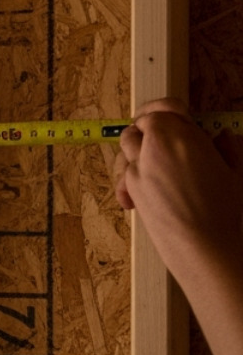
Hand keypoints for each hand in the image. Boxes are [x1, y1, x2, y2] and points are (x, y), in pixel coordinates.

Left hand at [116, 97, 242, 267]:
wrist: (206, 245)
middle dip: (149, 129)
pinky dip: (129, 175)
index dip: (167, 109)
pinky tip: (141, 186)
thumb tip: (223, 136)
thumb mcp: (235, 171)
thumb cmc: (226, 209)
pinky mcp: (130, 190)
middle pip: (138, 126)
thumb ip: (226, 148)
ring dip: (137, 149)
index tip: (178, 114)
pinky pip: (123, 174)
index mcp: (181, 136)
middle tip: (165, 138)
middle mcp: (154, 149)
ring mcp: (138, 169)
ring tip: (155, 160)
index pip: (162, 109)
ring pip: (125, 147)